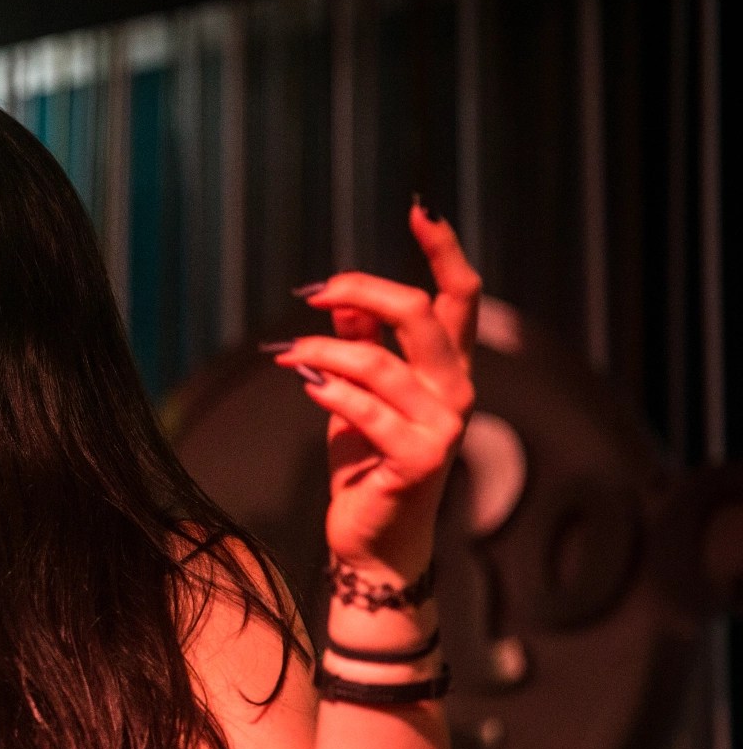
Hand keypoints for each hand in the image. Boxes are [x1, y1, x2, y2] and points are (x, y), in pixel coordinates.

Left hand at [270, 203, 480, 582]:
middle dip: (363, 291)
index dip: (445, 250)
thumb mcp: (358, 395)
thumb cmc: (366, 464)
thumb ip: (361, 346)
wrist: (372, 538)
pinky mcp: (418, 459)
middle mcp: (455, 391)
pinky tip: (304, 383)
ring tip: (288, 353)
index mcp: (447, 369)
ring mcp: (442, 426)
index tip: (420, 209)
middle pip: (422, 314)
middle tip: (314, 293)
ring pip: (378, 362)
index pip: (461, 297)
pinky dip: (329, 391)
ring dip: (322, 350)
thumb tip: (344, 300)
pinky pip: (365, 410)